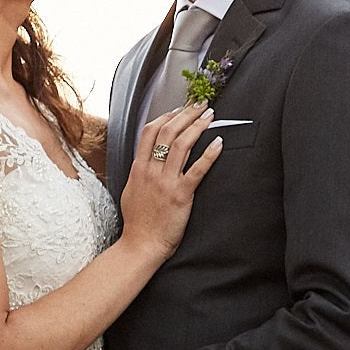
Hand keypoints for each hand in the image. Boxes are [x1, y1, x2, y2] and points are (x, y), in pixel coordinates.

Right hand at [118, 101, 223, 257]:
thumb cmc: (138, 221)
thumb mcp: (131, 189)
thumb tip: (146, 158)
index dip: (166, 116)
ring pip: (182, 144)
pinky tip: (218, 143)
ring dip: (198, 126)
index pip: (150, 131)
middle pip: (168, 132)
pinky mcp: (181, 195)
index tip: (179, 109)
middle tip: (200, 105)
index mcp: (139, 168)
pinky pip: (197, 169)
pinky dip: (209, 154)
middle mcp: (151, 170)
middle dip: (186, 114)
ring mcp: (166, 182)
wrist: (141, 244)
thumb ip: (139, 171)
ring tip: (210, 116)